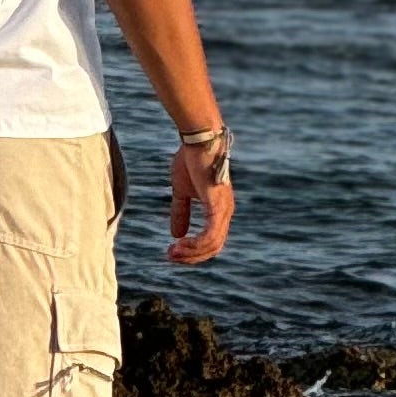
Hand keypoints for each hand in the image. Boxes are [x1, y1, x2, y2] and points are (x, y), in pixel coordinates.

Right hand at [168, 140, 233, 266]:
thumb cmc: (190, 159)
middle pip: (214, 248)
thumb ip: (180, 212)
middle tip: (170, 256)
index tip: (173, 252)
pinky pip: (210, 235)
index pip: (211, 241)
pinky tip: (179, 244)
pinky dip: (195, 244)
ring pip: (212, 245)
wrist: (198, 139)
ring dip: (191, 253)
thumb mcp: (181, 191)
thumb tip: (176, 235)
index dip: (193, 251)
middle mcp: (225, 212)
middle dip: (191, 256)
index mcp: (219, 209)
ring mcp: (223, 210)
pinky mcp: (217, 206)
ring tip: (172, 253)